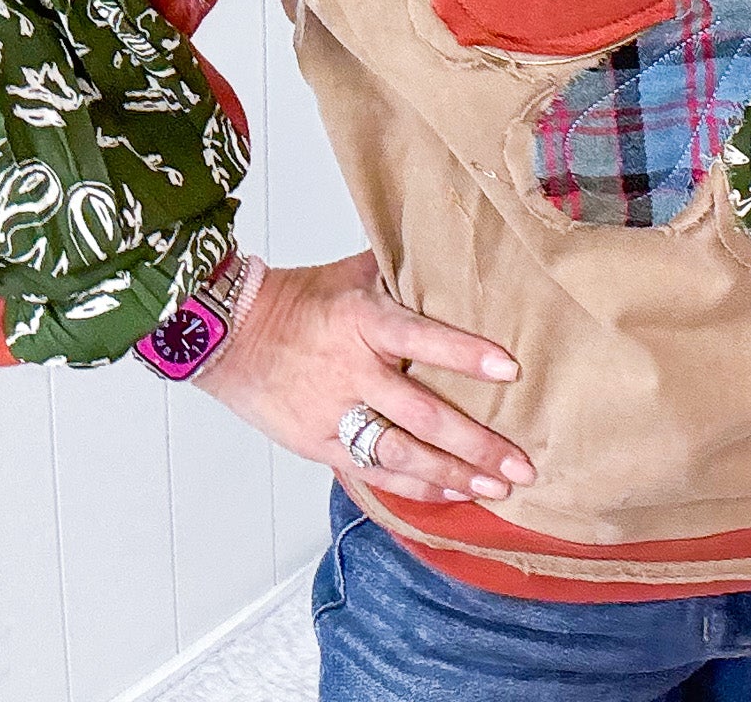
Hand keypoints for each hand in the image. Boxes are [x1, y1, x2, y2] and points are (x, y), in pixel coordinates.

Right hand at [193, 248, 537, 505]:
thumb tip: (455, 257)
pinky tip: (451, 493)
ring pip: (402, 453)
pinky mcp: (319, 444)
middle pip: (422, 414)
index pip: (422, 338)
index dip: (466, 355)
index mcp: (363, 321)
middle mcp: (353, 371)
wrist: (231, 335)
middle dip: (476, 442)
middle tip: (520, 462)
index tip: (510, 368)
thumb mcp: (352, 273)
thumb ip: (402, 272)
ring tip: (497, 488)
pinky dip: (414, 485)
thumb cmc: (298, 298)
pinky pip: (373, 471)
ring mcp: (335, 414)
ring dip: (453, 474)